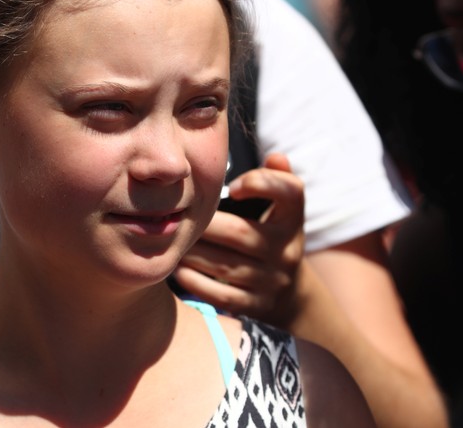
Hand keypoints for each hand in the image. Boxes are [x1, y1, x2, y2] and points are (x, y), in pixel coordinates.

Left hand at [174, 153, 304, 325]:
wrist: (288, 293)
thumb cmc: (270, 236)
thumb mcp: (281, 210)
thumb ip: (276, 180)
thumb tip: (276, 156)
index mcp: (292, 219)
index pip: (290, 192)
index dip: (261, 183)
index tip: (232, 187)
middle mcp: (288, 251)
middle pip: (240, 233)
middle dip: (204, 226)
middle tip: (174, 218)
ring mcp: (274, 282)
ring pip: (225, 266)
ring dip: (193, 253)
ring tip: (170, 241)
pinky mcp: (257, 307)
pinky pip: (222, 294)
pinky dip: (196, 282)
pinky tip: (178, 270)